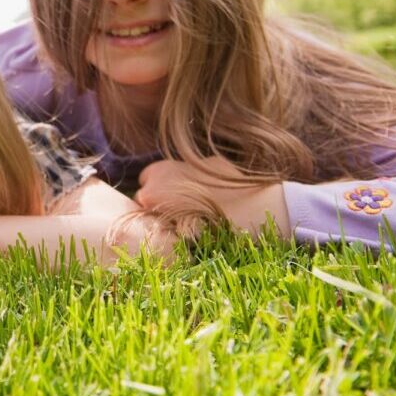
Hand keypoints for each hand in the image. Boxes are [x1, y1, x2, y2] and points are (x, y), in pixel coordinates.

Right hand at [135, 157, 290, 238]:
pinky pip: (198, 170)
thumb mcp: (182, 234)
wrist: (256, 210)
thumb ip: (164, 225)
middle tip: (173, 210)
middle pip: (148, 179)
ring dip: (176, 183)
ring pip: (172, 171)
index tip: (160, 222)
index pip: (138, 202)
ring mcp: (188, 162)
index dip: (149, 213)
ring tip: (194, 203)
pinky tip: (216, 195)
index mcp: (152, 193)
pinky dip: (202, 179)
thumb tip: (160, 224)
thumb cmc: (217, 229)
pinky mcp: (212, 161)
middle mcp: (164, 171)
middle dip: (156, 191)